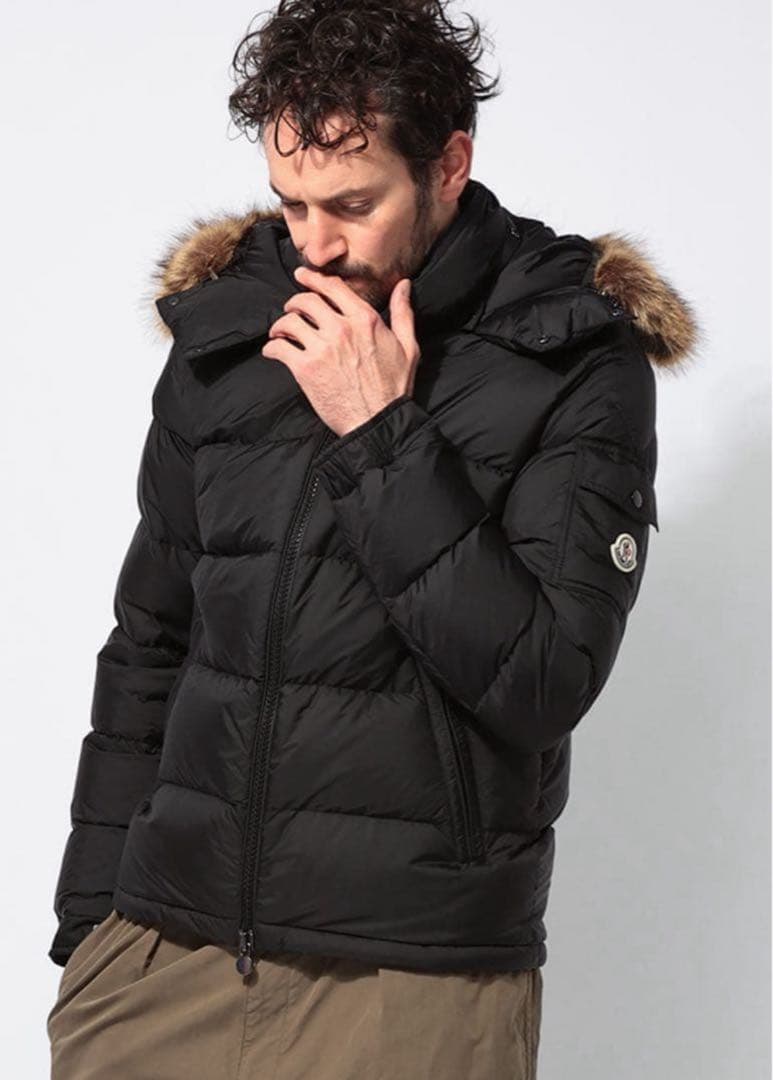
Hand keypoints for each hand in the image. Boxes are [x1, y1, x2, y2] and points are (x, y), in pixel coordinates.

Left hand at [260, 265, 419, 436]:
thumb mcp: (408, 348)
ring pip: (289, 322)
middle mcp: (342, 329)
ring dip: (281, 325)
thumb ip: (403, 314)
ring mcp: (322, 348)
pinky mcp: (306, 369)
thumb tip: (404, 285)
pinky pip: (279, 348)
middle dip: (294, 302)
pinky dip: (272, 348)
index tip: (302, 276)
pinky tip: (272, 352)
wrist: (378, 422)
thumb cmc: (395, 389)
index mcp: (365, 320)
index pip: (333, 287)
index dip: (313, 278)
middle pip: (306, 301)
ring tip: (280, 332)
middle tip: (291, 310)